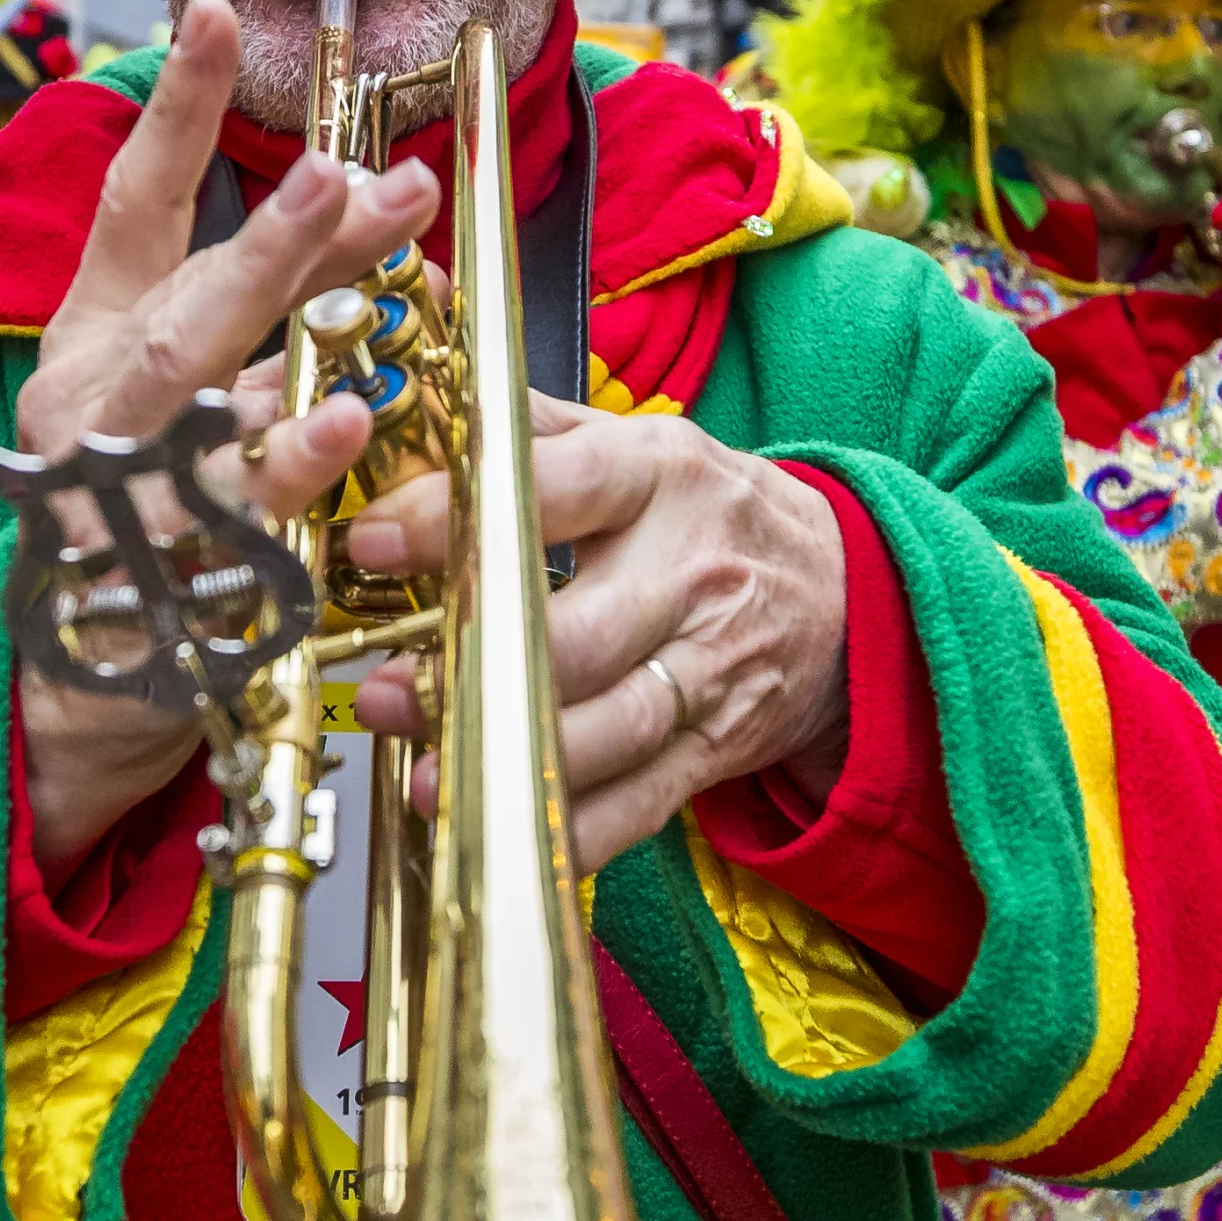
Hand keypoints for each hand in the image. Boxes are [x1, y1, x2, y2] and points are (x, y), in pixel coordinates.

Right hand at [15, 0, 439, 867]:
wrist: (55, 683)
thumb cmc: (137, 514)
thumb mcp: (189, 388)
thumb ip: (266, 303)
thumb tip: (365, 199)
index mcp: (96, 342)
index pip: (134, 207)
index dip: (174, 111)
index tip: (216, 14)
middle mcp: (93, 409)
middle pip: (181, 317)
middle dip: (269, 250)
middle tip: (348, 180)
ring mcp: (107, 499)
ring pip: (191, 424)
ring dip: (279, 372)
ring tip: (355, 334)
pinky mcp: (140, 588)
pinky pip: (219, 535)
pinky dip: (284, 492)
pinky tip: (345, 443)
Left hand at [345, 397, 851, 872]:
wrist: (847, 592)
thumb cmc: (713, 516)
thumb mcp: (643, 447)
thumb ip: (533, 426)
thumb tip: (417, 393)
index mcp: (662, 478)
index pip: (555, 491)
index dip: (458, 519)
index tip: (374, 542)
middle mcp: (692, 573)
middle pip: (581, 632)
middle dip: (476, 664)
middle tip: (386, 681)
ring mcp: (711, 667)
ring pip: (610, 726)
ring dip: (512, 752)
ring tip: (426, 764)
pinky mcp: (716, 745)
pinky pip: (642, 801)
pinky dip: (572, 827)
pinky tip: (501, 823)